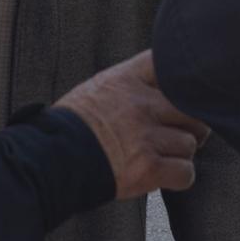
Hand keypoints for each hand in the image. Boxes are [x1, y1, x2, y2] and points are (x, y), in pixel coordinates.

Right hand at [55, 51, 208, 200]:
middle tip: (176, 133)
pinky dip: (179, 177)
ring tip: (160, 157)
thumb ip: (127, 86)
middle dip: (188, 123)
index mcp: (126, 80)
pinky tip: (163, 176)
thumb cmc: (67, 129)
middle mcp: (141, 105)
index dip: (180, 77)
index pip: (167, 63)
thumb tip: (153, 89)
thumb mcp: (95, 90)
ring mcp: (146, 136)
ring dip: (179, 154)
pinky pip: (185, 172)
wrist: (48, 161)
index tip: (179, 91)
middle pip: (191, 108)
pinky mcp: (148, 168)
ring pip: (190, 143)